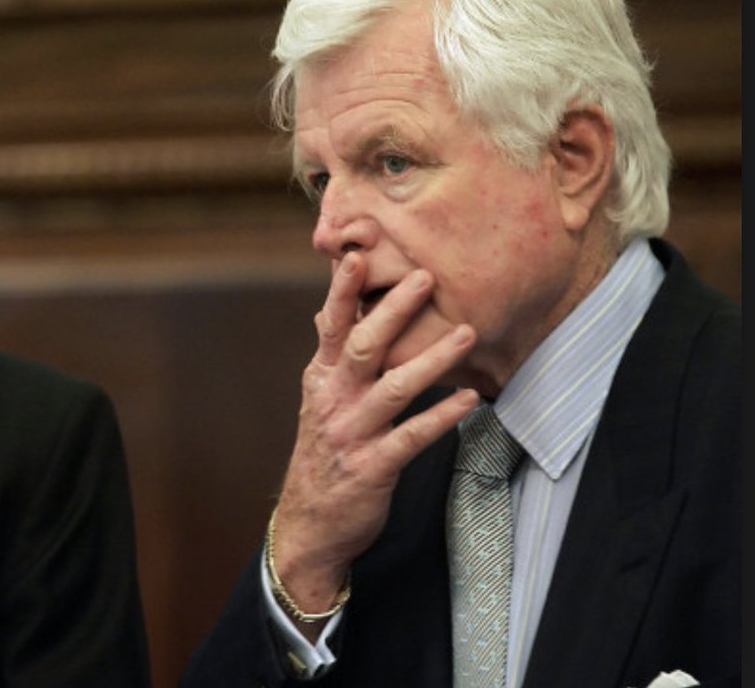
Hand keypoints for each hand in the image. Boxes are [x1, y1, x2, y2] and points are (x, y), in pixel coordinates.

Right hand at [272, 252, 479, 619]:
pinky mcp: (373, 466)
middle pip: (364, 347)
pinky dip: (442, 416)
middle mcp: (332, 400)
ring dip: (432, 359)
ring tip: (466, 334)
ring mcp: (351, 434)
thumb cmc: (323, 455)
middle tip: (425, 277)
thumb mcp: (318, 401)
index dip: (343, 291)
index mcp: (320, 379)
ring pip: (393, 388)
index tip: (358, 254)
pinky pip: (413, 437)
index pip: (332, 326)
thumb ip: (330, 358)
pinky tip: (469, 400)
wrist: (309, 524)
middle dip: (394, 310)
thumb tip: (326, 312)